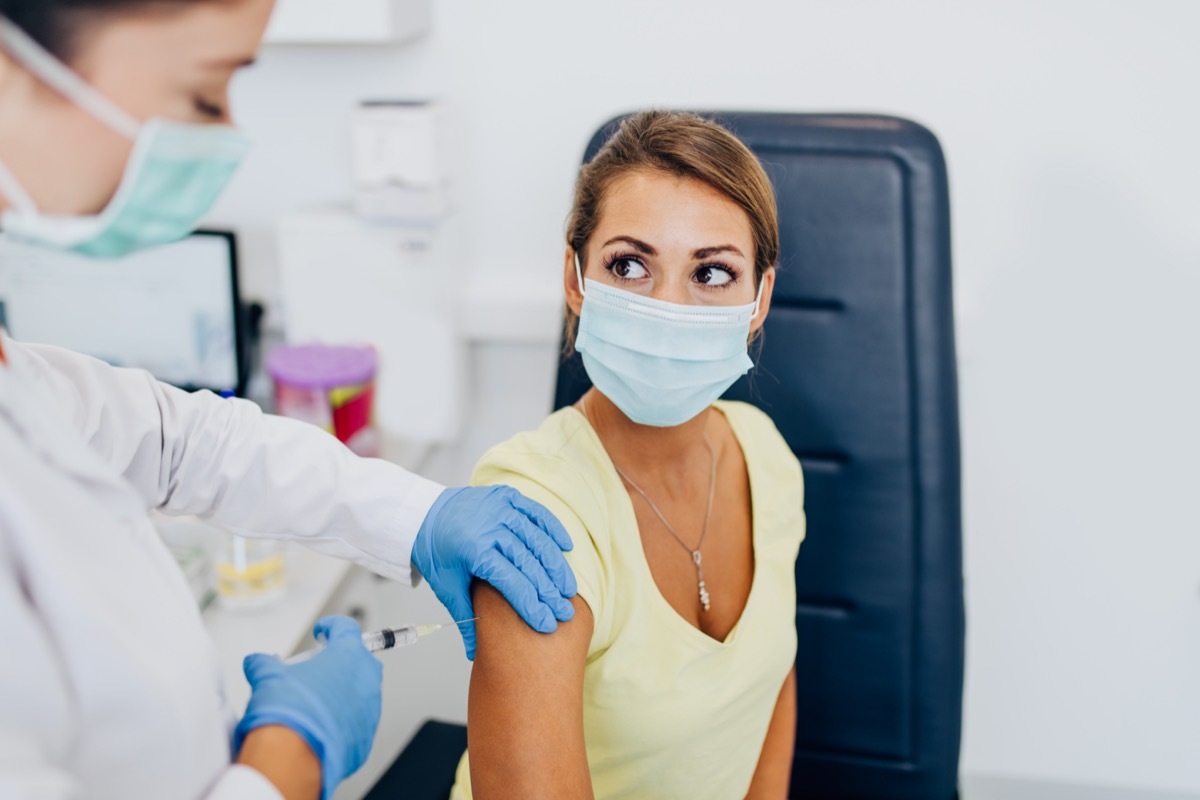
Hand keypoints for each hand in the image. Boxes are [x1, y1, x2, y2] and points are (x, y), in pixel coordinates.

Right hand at [234, 616, 381, 799]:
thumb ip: (264, 664)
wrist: (293, 757)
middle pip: (359, 661)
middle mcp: (366, 678)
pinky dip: (343, 720)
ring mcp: (370, 708)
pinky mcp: (366, 736)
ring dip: (343, 693)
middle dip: (342, 662)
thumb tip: (256, 662)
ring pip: (361, 693)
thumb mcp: (269, 676)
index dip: (332, 627)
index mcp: (348, 654)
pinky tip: (322, 725)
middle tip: (320, 668)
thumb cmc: (288, 711)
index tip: (324, 631)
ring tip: (317, 702)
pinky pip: (357, 721)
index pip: (346, 628)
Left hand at [412, 485, 577, 659]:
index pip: (512, 582)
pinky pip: (536, 512)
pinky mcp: (506, 495)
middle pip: (529, 562)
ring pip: (537, 538)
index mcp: (473, 550)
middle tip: (565, 613)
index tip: (547, 624)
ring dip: (556, 565)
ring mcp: (500, 508)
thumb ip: (466, 618)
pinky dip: (553, 529)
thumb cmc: (438, 553)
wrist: (425, 514)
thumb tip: (474, 654)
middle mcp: (489, 526)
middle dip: (550, 591)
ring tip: (569, 589)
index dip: (532, 605)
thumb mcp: (447, 587)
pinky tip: (566, 547)